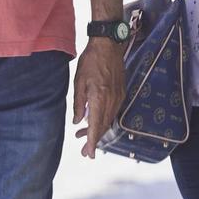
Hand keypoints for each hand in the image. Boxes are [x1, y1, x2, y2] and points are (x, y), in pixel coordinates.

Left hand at [72, 38, 125, 158]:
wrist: (108, 44)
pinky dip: (104, 120)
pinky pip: (113, 111)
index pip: (96, 126)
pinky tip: (94, 120)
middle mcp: (111, 100)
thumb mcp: (79, 81)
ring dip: (98, 130)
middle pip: (104, 126)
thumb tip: (77, 121)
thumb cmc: (91, 60)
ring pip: (109, 120)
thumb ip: (78, 103)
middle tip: (85, 151)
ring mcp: (118, 97)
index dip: (92, 142)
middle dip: (94, 141)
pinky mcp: (121, 92)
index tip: (88, 153)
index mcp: (99, 98)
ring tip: (83, 136)